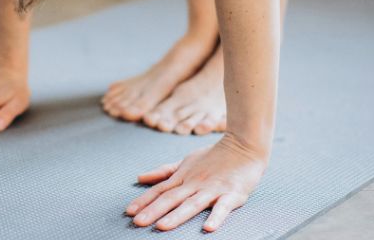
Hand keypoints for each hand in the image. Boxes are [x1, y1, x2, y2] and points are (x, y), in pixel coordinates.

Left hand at [125, 133, 267, 231]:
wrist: (244, 145)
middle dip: (154, 211)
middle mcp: (195, 184)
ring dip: (177, 215)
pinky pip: (223, 207)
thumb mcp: (185, 161)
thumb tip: (140, 177)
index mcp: (183, 177)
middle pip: (171, 199)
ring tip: (163, 226)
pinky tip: (208, 227)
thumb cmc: (214, 156)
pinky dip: (216, 216)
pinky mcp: (233, 194)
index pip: (160, 190)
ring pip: (192, 204)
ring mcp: (213, 189)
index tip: (129, 211)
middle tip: (138, 222)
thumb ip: (164, 171)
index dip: (144, 200)